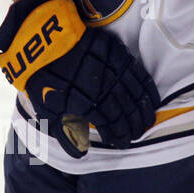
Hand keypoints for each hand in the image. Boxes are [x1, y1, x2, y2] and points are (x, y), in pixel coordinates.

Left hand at [0, 0, 157, 156]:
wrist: (44, 37)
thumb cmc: (42, 75)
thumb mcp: (46, 107)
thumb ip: (65, 132)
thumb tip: (80, 155)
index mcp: (90, 106)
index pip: (112, 127)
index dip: (119, 137)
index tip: (122, 143)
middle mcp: (107, 91)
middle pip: (128, 114)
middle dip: (134, 127)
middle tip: (137, 135)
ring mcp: (115, 72)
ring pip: (137, 97)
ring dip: (143, 112)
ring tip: (147, 122)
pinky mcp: (119, 55)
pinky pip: (140, 76)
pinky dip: (147, 90)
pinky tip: (151, 98)